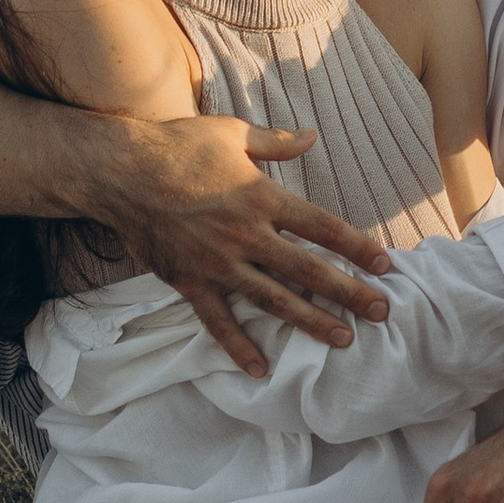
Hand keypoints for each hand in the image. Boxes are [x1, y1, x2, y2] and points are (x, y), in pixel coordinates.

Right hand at [81, 113, 393, 378]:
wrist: (118, 171)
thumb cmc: (176, 146)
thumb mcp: (231, 133)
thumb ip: (276, 142)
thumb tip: (312, 136)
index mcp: (262, 198)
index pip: (322, 227)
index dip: (357, 246)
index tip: (385, 264)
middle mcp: (246, 236)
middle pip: (309, 270)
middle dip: (350, 292)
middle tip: (382, 311)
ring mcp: (218, 264)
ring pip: (274, 300)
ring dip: (311, 322)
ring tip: (343, 339)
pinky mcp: (190, 282)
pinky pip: (219, 322)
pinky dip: (239, 347)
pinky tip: (261, 369)